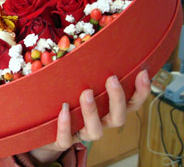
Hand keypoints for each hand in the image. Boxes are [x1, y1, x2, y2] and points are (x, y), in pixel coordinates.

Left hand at [28, 69, 150, 163]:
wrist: (41, 132)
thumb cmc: (64, 101)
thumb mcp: (74, 85)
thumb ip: (82, 72)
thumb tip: (80, 42)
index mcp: (106, 110)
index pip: (131, 104)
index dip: (140, 92)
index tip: (142, 73)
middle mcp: (98, 124)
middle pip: (118, 118)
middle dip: (117, 99)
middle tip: (111, 78)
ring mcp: (80, 134)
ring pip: (95, 131)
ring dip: (92, 112)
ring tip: (86, 93)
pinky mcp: (62, 142)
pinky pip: (66, 139)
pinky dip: (65, 126)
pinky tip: (64, 109)